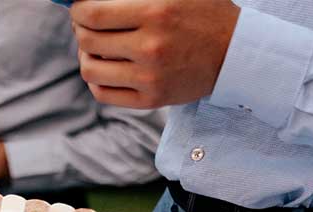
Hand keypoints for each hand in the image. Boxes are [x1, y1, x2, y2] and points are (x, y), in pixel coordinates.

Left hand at [71, 0, 240, 107]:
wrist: (234, 52)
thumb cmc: (201, 12)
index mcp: (156, 11)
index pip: (92, 14)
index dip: (78, 10)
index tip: (81, 8)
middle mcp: (151, 47)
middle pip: (87, 40)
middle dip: (81, 30)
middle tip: (89, 26)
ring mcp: (150, 77)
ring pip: (90, 69)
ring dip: (87, 55)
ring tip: (98, 48)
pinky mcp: (151, 100)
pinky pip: (103, 93)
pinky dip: (97, 79)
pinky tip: (107, 67)